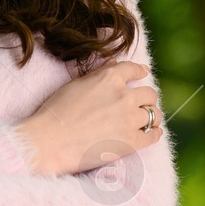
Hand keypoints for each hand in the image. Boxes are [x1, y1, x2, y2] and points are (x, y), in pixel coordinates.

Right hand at [15, 61, 162, 176]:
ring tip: (146, 121)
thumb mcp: (76, 84)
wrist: (50, 141)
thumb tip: (114, 63)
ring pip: (154, 114)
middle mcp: (124, 96)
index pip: (133, 69)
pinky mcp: (131, 142)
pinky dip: (154, 133)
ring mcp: (129, 119)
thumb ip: (99, 73)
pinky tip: (151, 133)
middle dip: (146, 98)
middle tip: (141, 104)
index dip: (140, 71)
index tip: (143, 74)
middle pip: (149, 93)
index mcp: (109, 78)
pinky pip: (153, 135)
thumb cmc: (56, 111)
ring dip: (151, 116)